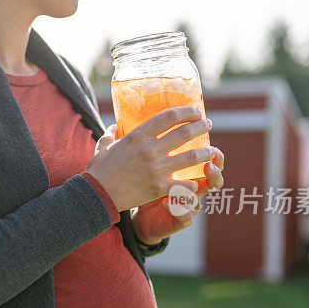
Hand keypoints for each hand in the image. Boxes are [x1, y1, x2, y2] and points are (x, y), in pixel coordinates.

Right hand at [84, 106, 213, 212]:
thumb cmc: (98, 170)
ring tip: (212, 151)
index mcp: (138, 136)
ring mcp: (156, 170)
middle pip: (184, 133)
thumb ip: (111, 134)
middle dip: (201, 127)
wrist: (96, 195)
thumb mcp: (103, 145)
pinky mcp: (159, 188)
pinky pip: (185, 184)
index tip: (195, 112)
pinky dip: (194, 183)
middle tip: (208, 125)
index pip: (168, 117)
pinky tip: (199, 180)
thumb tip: (115, 126)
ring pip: (191, 157)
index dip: (186, 112)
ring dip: (205, 152)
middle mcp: (149, 150)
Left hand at [132, 146, 224, 244]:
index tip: (209, 144)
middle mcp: (193, 186)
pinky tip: (166, 202)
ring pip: (204, 196)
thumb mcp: (147, 166)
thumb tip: (123, 125)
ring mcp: (189, 203)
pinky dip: (178, 209)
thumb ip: (147, 148)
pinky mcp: (181, 219)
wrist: (140, 215)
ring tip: (196, 184)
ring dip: (202, 188)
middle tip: (211, 159)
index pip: (207, 160)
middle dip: (216, 168)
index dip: (214, 153)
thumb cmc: (145, 185)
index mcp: (187, 170)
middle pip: (214, 177)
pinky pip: (186, 215)